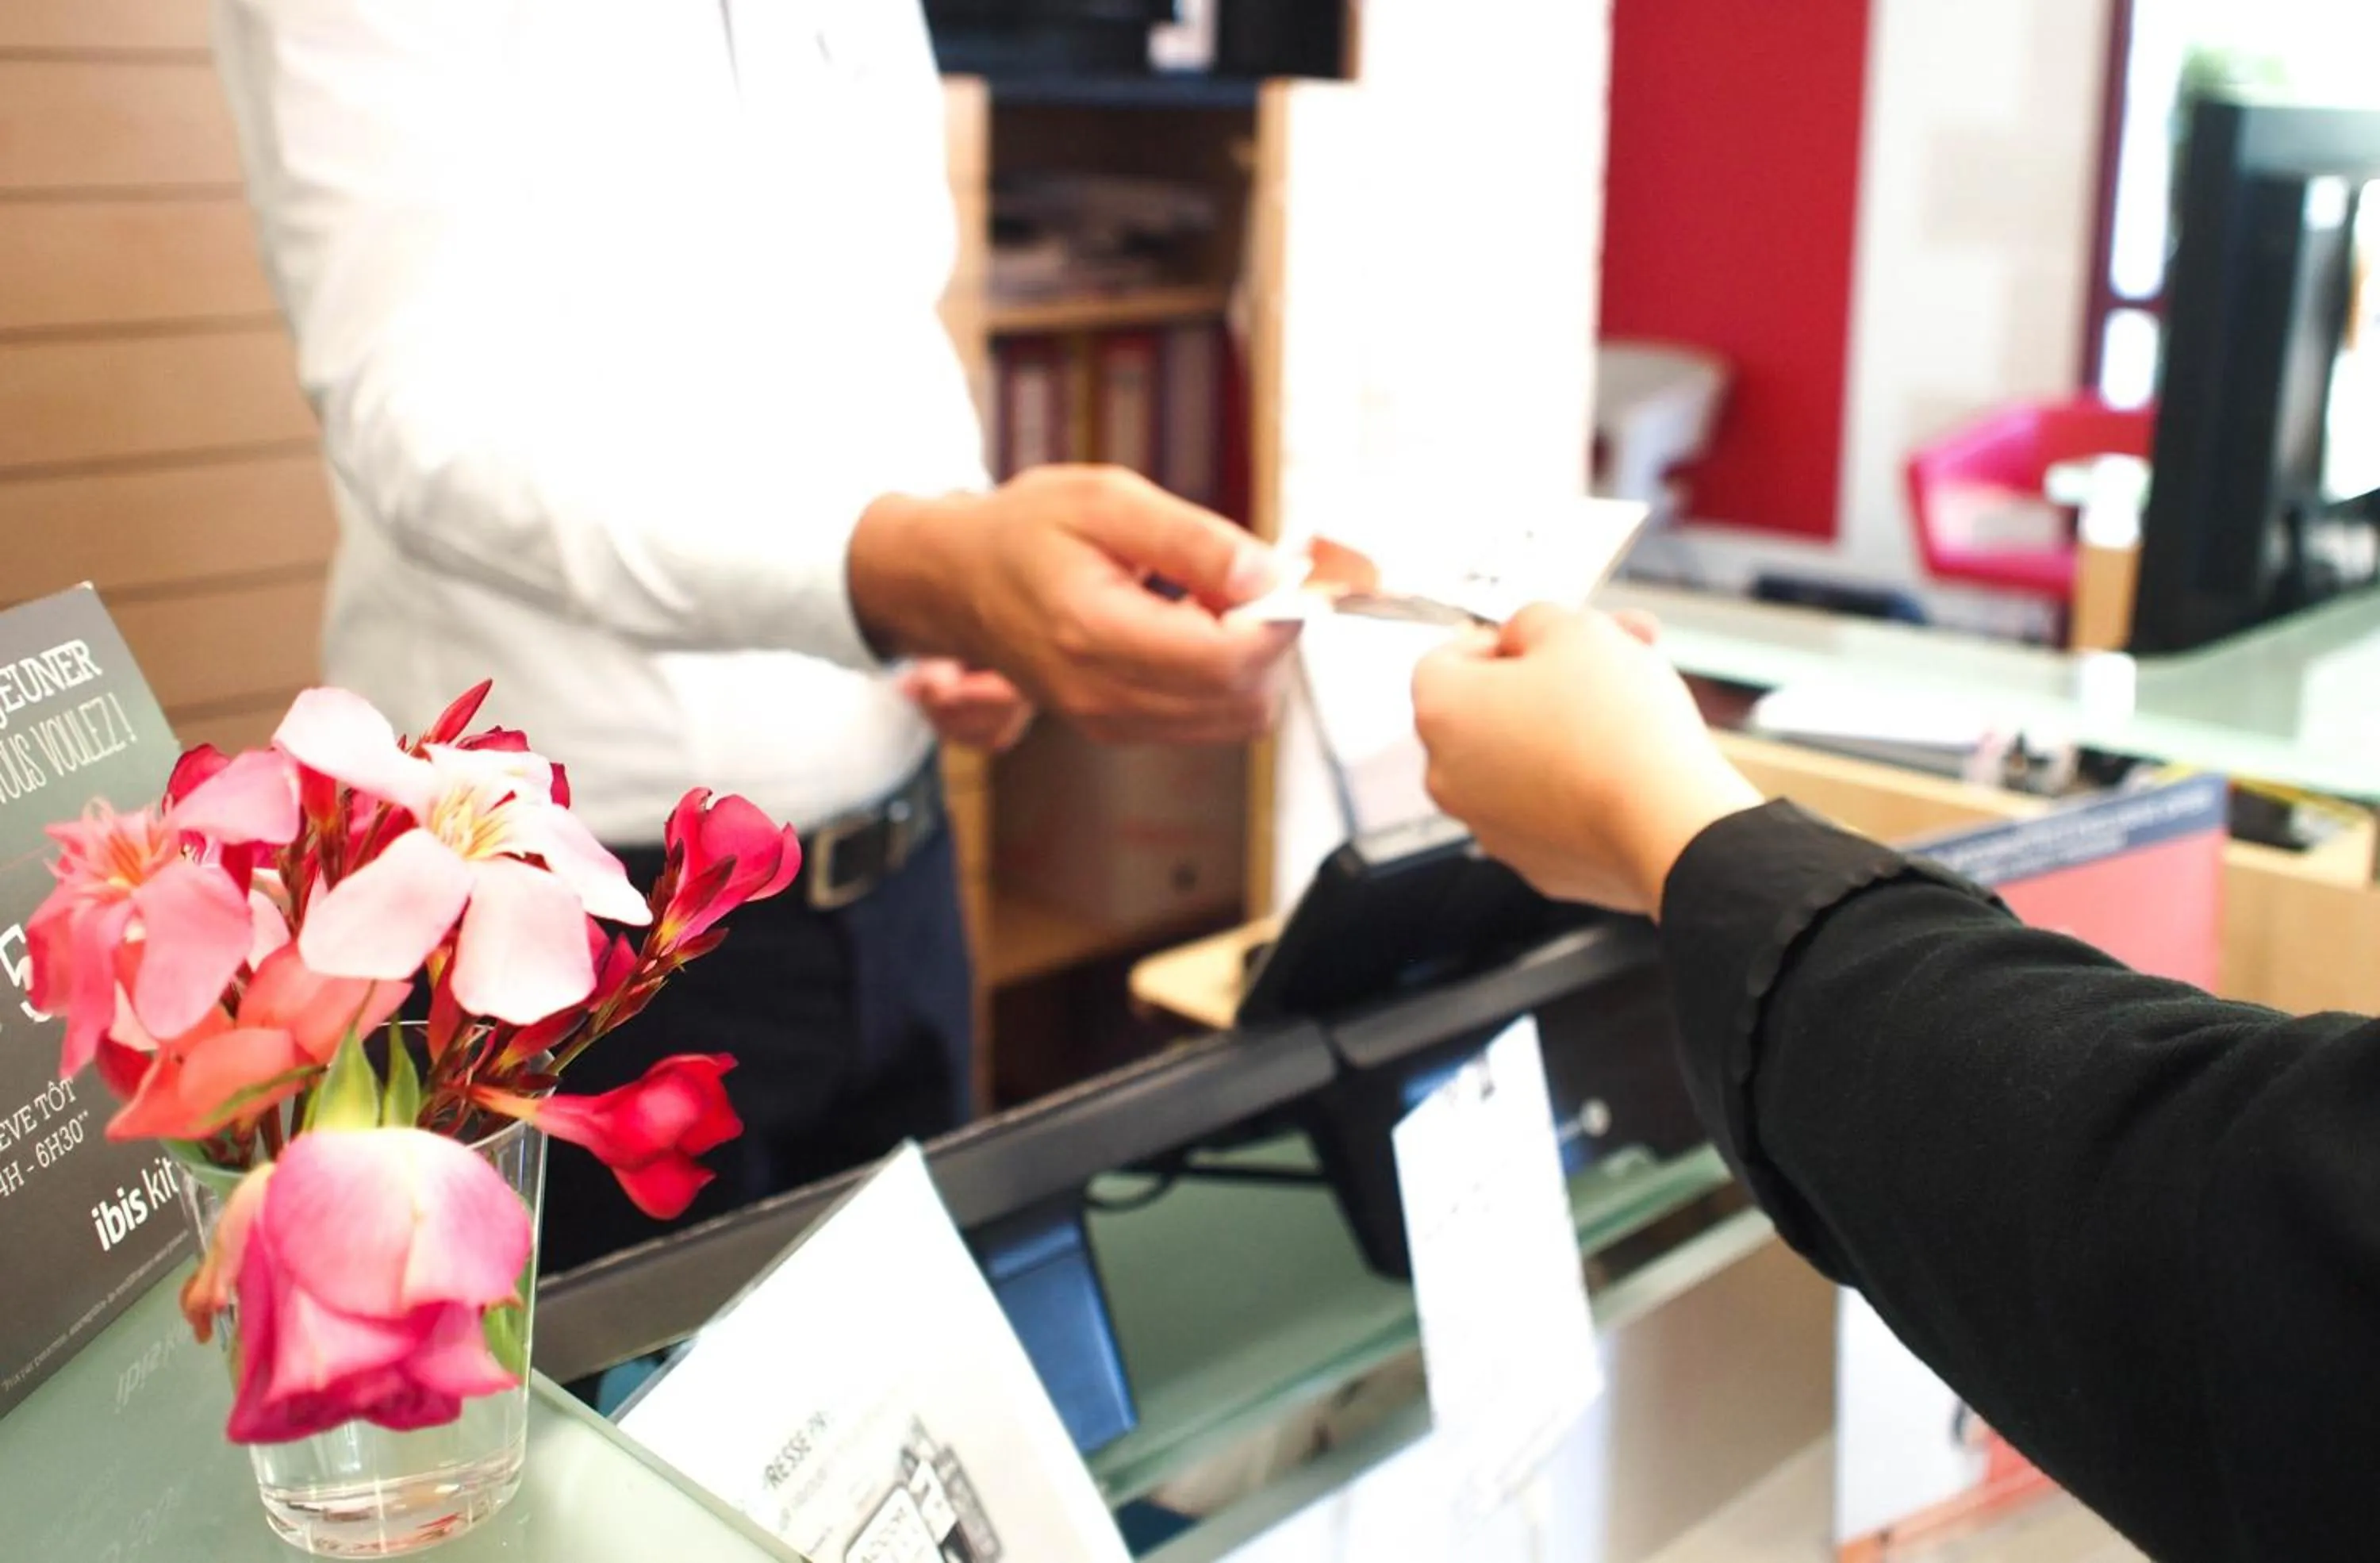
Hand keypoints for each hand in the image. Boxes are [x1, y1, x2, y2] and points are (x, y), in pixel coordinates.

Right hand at [849, 466, 1299, 743]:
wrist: (954, 580)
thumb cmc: (1024, 531)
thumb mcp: (1106, 501)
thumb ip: (1193, 539)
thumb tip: (1270, 574)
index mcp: (1095, 635)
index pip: (1228, 660)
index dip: (1278, 619)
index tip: (1282, 571)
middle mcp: (1102, 697)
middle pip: (1243, 699)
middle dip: (1271, 638)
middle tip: (1248, 577)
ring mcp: (1110, 723)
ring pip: (1236, 719)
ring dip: (1251, 660)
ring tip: (1213, 599)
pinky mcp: (1119, 729)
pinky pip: (1208, 721)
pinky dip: (1225, 677)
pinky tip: (1194, 625)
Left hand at [1410, 605, 1762, 915]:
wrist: (1669, 827)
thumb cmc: (1618, 722)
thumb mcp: (1576, 628)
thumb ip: (1534, 620)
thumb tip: (1522, 637)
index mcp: (1439, 710)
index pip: (1448, 659)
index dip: (1506, 639)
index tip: (1556, 641)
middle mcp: (1445, 776)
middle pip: (1489, 711)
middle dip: (1547, 681)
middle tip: (1613, 659)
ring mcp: (1487, 826)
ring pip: (1521, 760)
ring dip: (1565, 730)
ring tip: (1632, 712)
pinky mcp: (1534, 864)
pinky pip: (1551, 808)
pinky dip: (1580, 785)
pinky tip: (1630, 771)